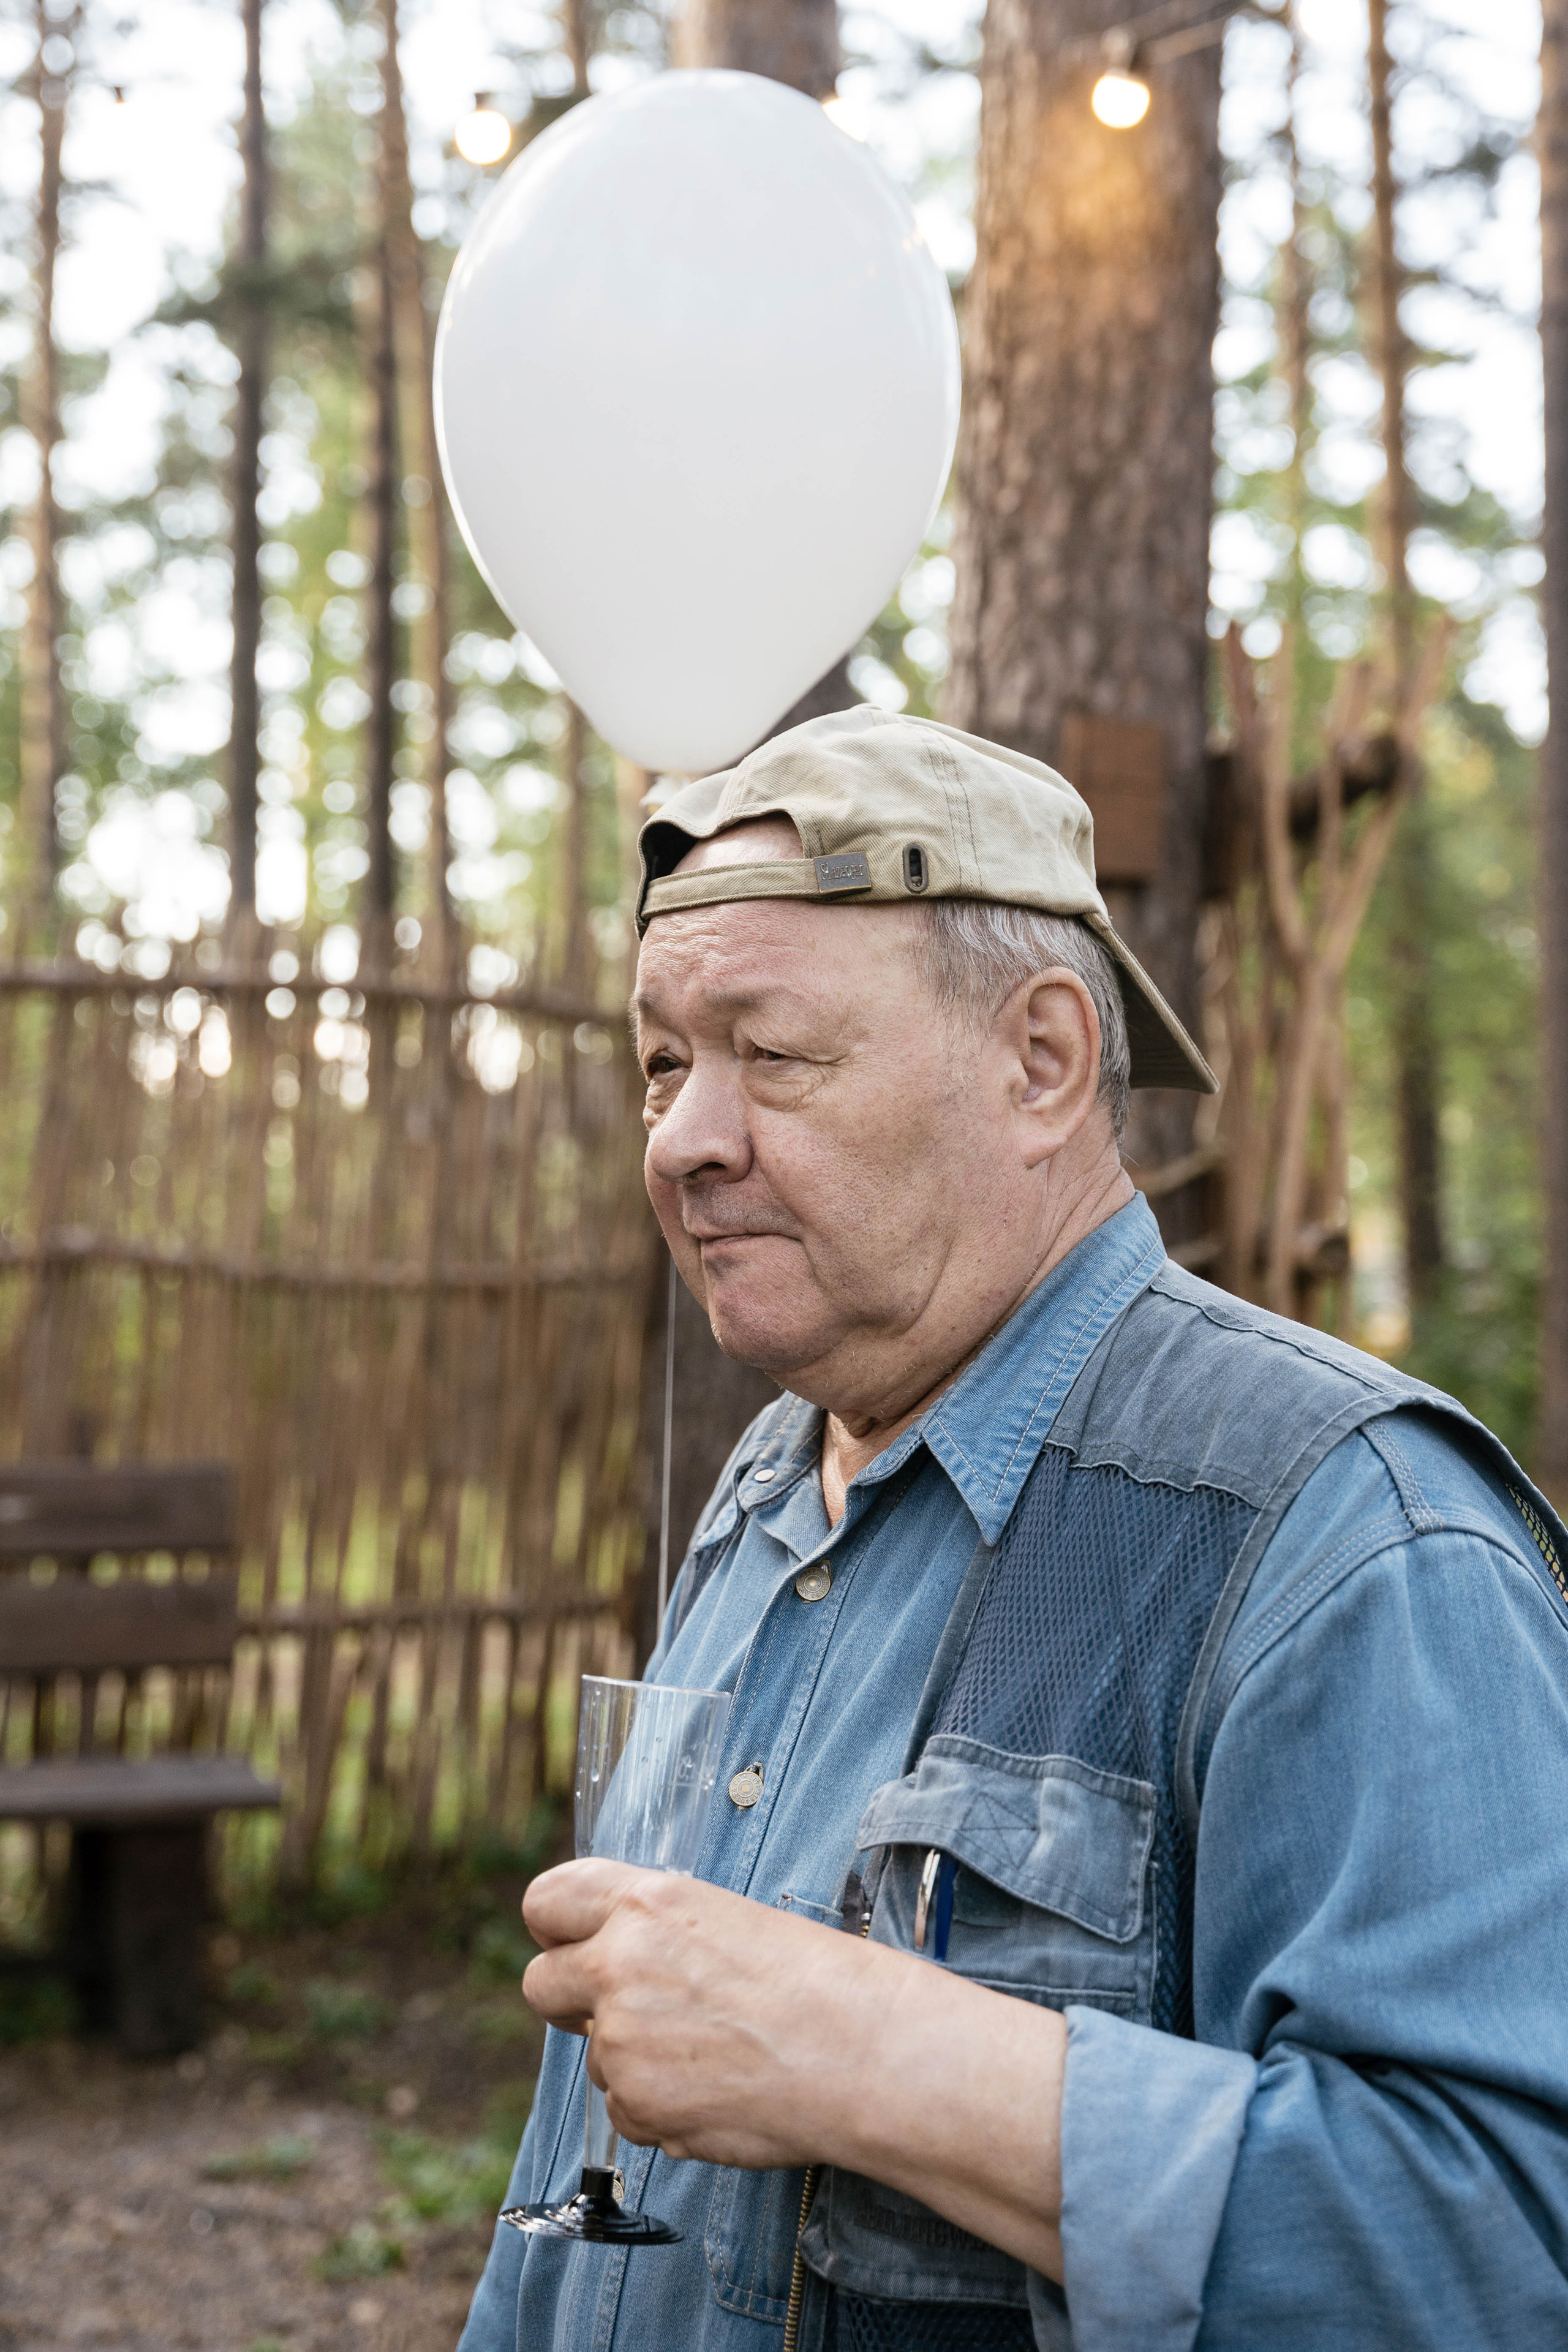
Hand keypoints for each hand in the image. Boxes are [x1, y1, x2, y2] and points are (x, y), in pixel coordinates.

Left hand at [521, 1857, 1067, 2277]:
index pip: (546, 1901)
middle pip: (542, 1983)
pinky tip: (720, 2089)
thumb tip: (610, 1959)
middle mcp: (620, 1962)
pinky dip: (661, 2107)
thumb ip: (654, 1933)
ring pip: (594, 2056)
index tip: (574, 1945)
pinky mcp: (637, 2104)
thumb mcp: (725, 1919)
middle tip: (632, 2010)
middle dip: (574, 2001)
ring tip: (713, 2052)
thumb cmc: (813, 1981)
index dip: (558, 1929)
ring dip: (635, 2060)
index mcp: (646, 1902)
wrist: (860, 2051)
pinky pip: (627, 2110)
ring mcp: (622, 2038)